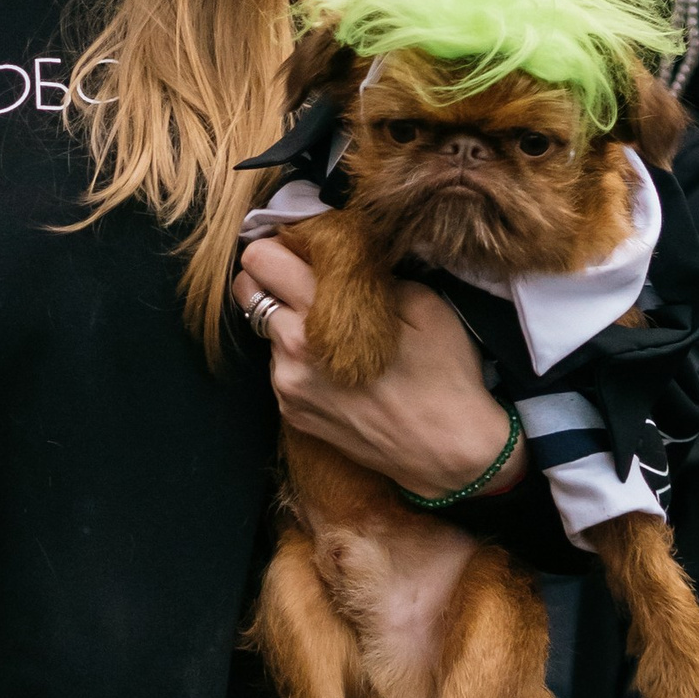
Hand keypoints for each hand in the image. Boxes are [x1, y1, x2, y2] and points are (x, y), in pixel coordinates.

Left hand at [239, 235, 525, 504]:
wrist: (449, 453)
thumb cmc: (445, 375)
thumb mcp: (423, 305)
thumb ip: (370, 273)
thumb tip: (341, 253)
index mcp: (320, 317)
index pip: (261, 261)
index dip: (277, 245)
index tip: (299, 244)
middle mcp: (292, 352)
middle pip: (248, 292)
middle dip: (270, 277)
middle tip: (307, 278)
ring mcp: (287, 387)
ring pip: (266, 331)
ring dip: (287, 320)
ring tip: (333, 330)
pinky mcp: (291, 413)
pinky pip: (279, 368)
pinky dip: (297, 357)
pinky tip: (336, 365)